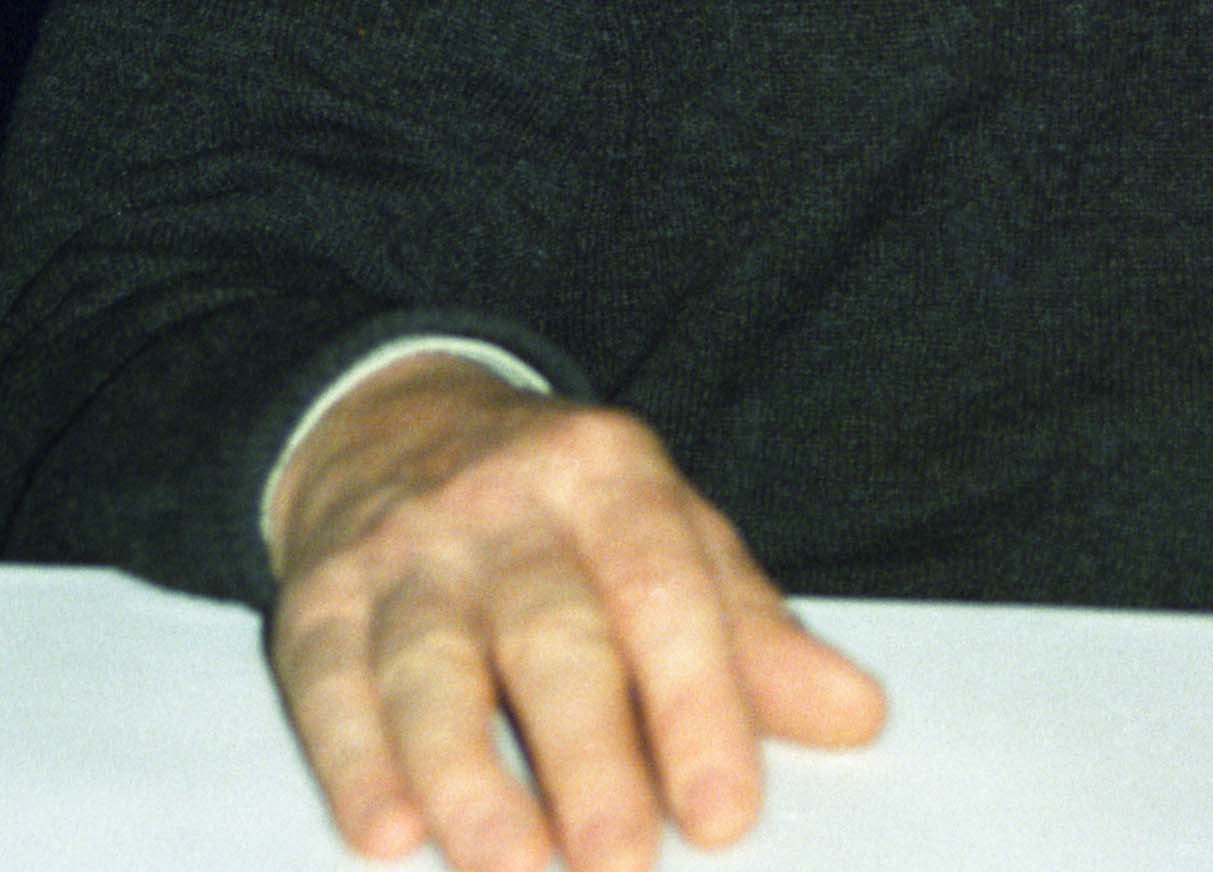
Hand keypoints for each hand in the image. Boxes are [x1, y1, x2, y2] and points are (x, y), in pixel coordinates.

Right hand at [265, 352, 884, 871]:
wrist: (392, 423)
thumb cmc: (561, 515)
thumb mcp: (667, 535)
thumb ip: (750, 634)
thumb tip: (856, 717)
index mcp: (612, 477)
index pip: (664, 590)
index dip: (698, 702)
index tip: (725, 811)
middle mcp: (507, 505)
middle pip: (551, 632)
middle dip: (588, 754)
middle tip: (620, 863)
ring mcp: (408, 549)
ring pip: (432, 663)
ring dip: (467, 774)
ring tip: (507, 866)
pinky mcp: (319, 598)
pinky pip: (332, 681)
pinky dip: (355, 761)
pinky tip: (386, 830)